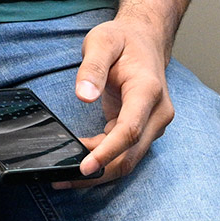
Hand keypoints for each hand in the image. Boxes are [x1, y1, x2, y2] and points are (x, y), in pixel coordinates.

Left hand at [71, 17, 175, 181]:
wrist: (145, 40)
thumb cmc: (123, 40)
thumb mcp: (102, 42)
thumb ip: (92, 67)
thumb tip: (84, 96)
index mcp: (148, 90)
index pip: (130, 130)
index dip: (107, 152)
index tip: (85, 166)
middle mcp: (157, 112)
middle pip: (130, 154)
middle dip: (98, 171)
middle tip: (62, 180)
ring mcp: (153, 124)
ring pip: (128, 159)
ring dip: (100, 171)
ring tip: (65, 177)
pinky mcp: (144, 130)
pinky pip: (125, 153)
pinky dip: (103, 161)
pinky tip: (80, 159)